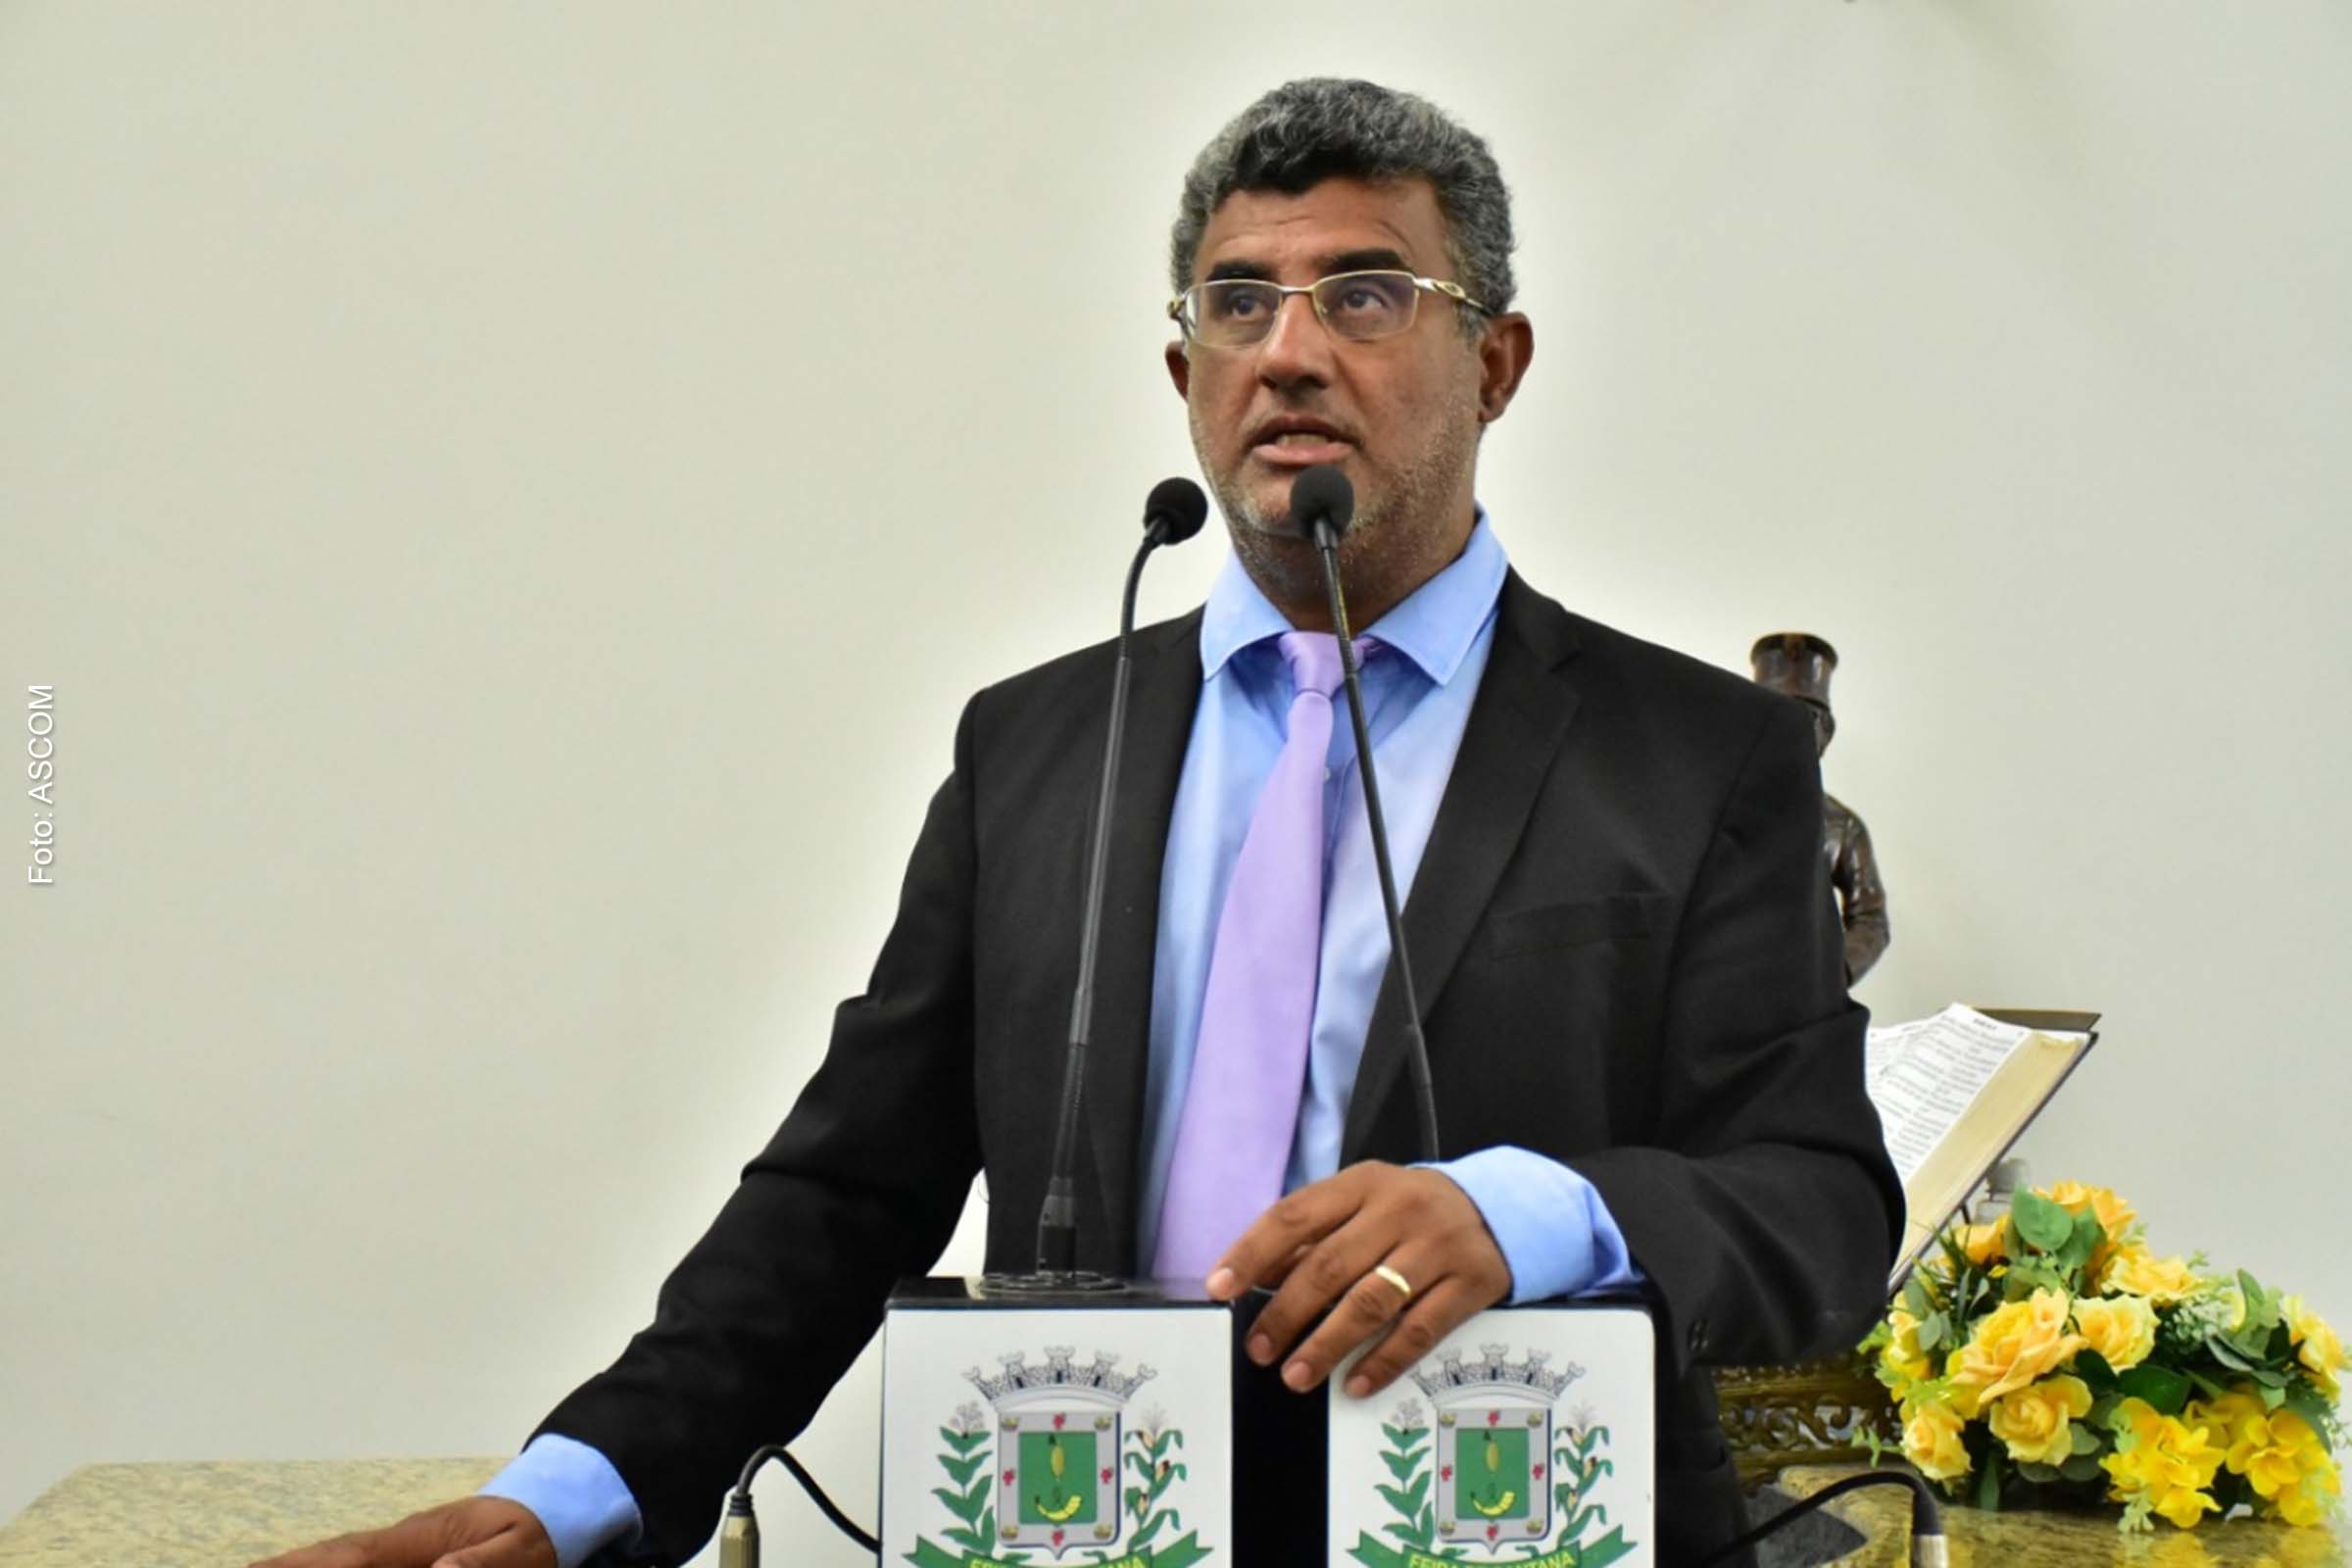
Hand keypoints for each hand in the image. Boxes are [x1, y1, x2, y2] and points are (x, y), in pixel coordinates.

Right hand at [246, 1496, 553, 1567]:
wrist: (547, 1507)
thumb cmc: (532, 1531)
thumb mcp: (519, 1549)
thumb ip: (481, 1563)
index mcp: (420, 1540)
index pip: (355, 1558)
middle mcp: (397, 1544)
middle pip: (328, 1557)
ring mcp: (396, 1552)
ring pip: (334, 1560)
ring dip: (292, 1566)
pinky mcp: (401, 1560)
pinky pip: (352, 1564)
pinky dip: (319, 1566)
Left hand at [1205, 1160, 1511, 1399]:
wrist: (1501, 1208)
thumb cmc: (1410, 1211)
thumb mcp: (1363, 1203)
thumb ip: (1314, 1235)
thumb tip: (1255, 1275)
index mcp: (1363, 1183)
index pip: (1295, 1215)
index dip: (1252, 1252)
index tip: (1220, 1287)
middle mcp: (1399, 1210)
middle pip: (1330, 1265)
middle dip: (1286, 1312)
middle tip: (1259, 1349)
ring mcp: (1437, 1247)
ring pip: (1371, 1302)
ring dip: (1328, 1344)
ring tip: (1296, 1375)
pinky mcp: (1471, 1283)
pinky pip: (1419, 1329)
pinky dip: (1384, 1361)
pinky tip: (1356, 1383)